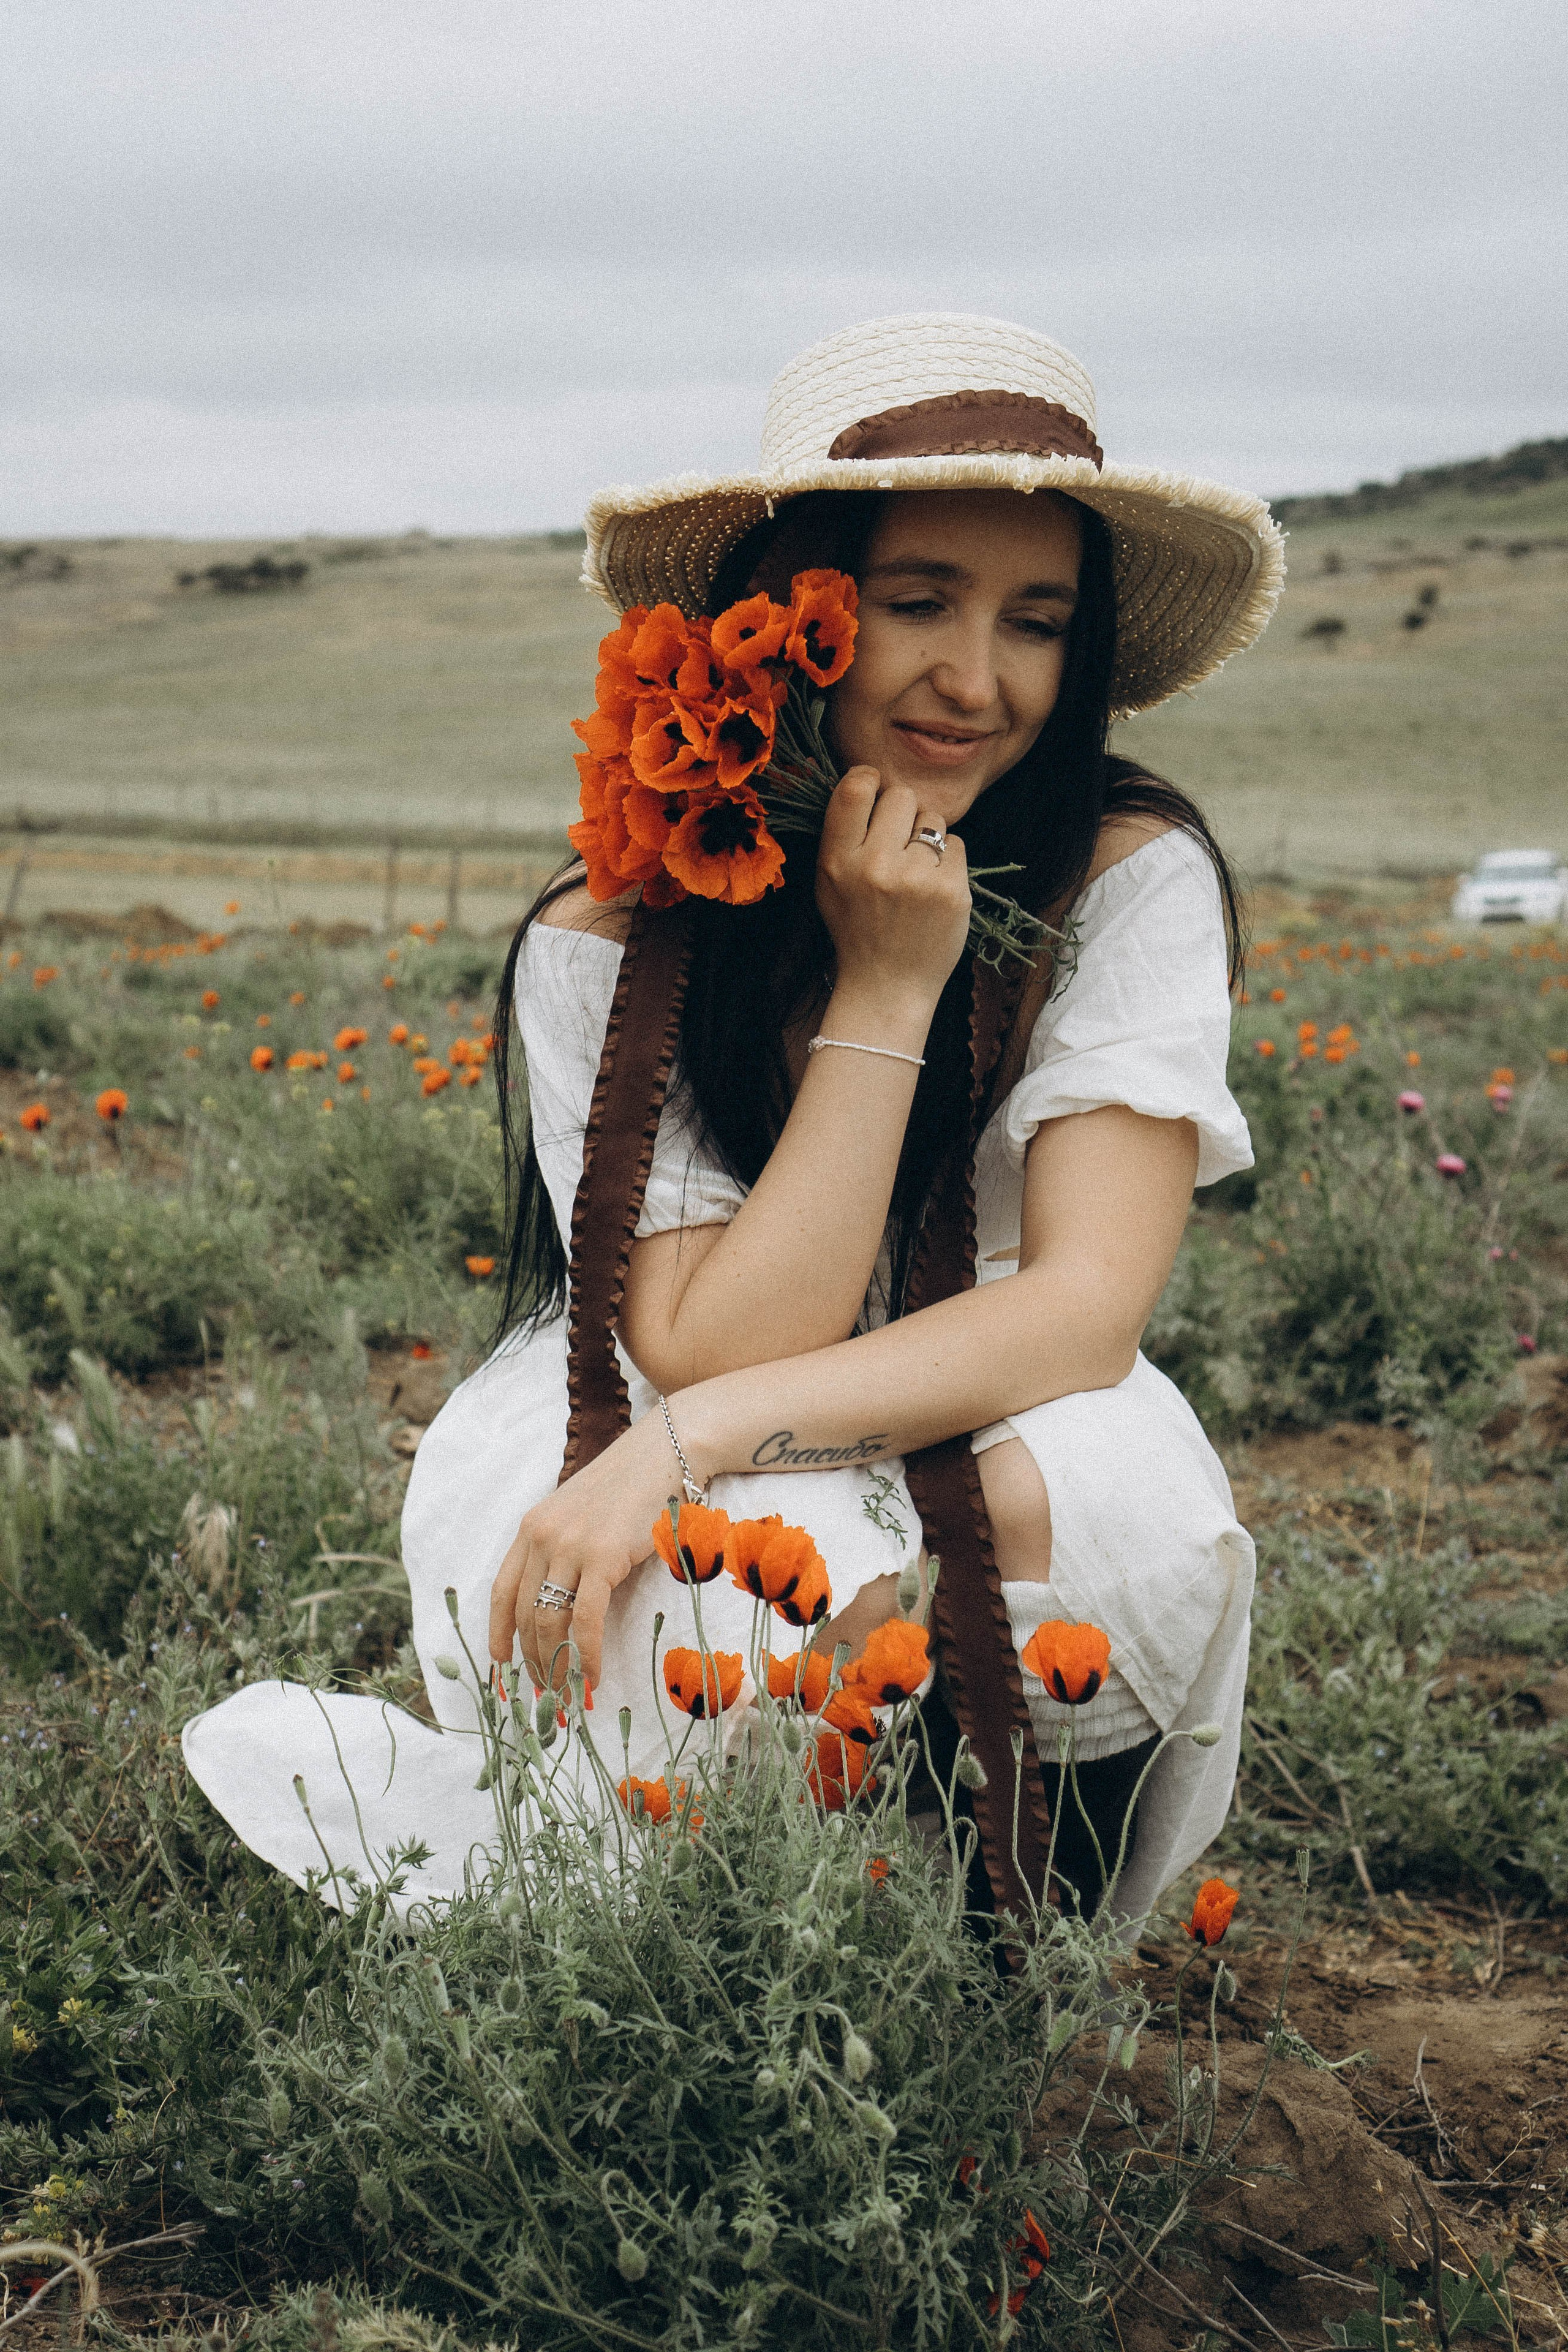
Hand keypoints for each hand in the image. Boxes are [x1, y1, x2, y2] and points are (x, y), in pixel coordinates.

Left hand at [487, 1406, 681, 1691]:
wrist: (665, 1454)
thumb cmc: (631, 1486)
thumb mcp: (582, 1515)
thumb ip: (565, 1551)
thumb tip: (564, 1603)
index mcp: (532, 1527)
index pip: (502, 1589)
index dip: (499, 1630)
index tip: (501, 1661)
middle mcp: (542, 1537)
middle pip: (527, 1613)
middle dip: (535, 1658)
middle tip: (547, 1689)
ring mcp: (570, 1546)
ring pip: (551, 1621)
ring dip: (558, 1663)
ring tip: (570, 1690)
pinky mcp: (602, 1557)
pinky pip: (586, 1619)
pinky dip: (587, 1653)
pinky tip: (593, 1675)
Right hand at [814, 768, 970, 1015]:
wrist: (887, 986)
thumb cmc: (858, 930)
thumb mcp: (830, 884)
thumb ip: (842, 836)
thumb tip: (867, 782)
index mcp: (837, 861)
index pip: (854, 789)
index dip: (870, 780)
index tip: (876, 791)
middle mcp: (874, 866)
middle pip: (901, 796)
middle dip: (904, 813)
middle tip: (900, 844)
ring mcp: (915, 879)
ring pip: (933, 819)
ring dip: (928, 838)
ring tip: (917, 873)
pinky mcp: (950, 891)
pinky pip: (957, 845)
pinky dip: (949, 863)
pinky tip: (935, 890)